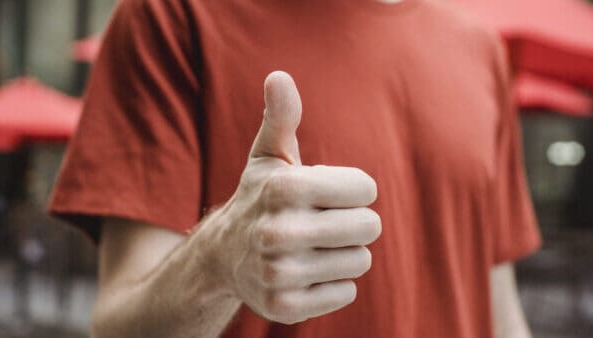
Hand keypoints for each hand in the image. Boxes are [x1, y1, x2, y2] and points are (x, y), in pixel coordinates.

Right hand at [195, 71, 380, 324]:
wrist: (223, 256)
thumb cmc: (260, 198)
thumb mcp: (269, 157)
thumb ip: (281, 117)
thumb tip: (279, 76)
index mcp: (283, 187)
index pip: (366, 188)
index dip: (353, 190)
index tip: (328, 194)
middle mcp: (278, 232)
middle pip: (370, 226)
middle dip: (354, 222)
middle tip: (325, 222)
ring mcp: (279, 273)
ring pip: (360, 261)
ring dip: (343, 253)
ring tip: (313, 247)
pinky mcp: (284, 307)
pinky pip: (346, 292)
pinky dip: (333, 284)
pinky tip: (306, 273)